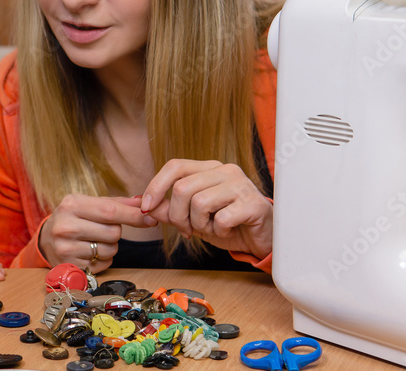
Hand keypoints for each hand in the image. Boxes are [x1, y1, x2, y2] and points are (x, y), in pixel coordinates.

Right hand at [39, 194, 145, 269]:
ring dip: (110, 246)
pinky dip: (103, 259)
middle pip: (113, 232)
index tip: (151, 218)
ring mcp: (66, 249)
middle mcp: (66, 226)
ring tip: (93, 240)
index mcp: (72, 205)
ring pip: (110, 249)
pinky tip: (89, 252)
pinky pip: (104, 264)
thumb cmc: (74, 218)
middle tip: (102, 228)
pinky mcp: (71, 266)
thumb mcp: (89, 204)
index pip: (110, 211)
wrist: (47, 239)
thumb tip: (143, 202)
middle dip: (116, 231)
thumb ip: (117, 203)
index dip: (133, 216)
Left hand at [139, 159, 271, 258]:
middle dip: (178, 216)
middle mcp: (224, 170)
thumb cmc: (228, 224)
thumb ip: (169, 210)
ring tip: (212, 228)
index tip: (145, 207)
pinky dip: (219, 231)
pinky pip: (221, 219)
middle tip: (188, 229)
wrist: (262, 238)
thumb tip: (143, 205)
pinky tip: (228, 230)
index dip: (155, 186)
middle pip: (182, 188)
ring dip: (200, 225)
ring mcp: (240, 185)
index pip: (175, 166)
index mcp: (209, 168)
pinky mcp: (253, 204)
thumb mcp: (192, 218)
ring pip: (199, 203)